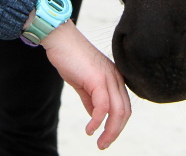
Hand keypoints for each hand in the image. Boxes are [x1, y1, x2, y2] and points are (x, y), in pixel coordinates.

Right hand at [41, 21, 130, 148]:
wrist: (60, 40)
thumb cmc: (70, 58)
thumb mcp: (83, 83)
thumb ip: (91, 99)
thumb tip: (96, 117)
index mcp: (114, 77)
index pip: (124, 106)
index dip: (118, 124)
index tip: (107, 136)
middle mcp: (116, 77)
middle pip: (125, 111)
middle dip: (115, 132)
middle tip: (103, 145)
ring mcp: (108, 77)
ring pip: (118, 111)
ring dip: (110, 131)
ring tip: (99, 142)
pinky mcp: (97, 78)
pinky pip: (103, 106)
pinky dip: (98, 122)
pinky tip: (90, 129)